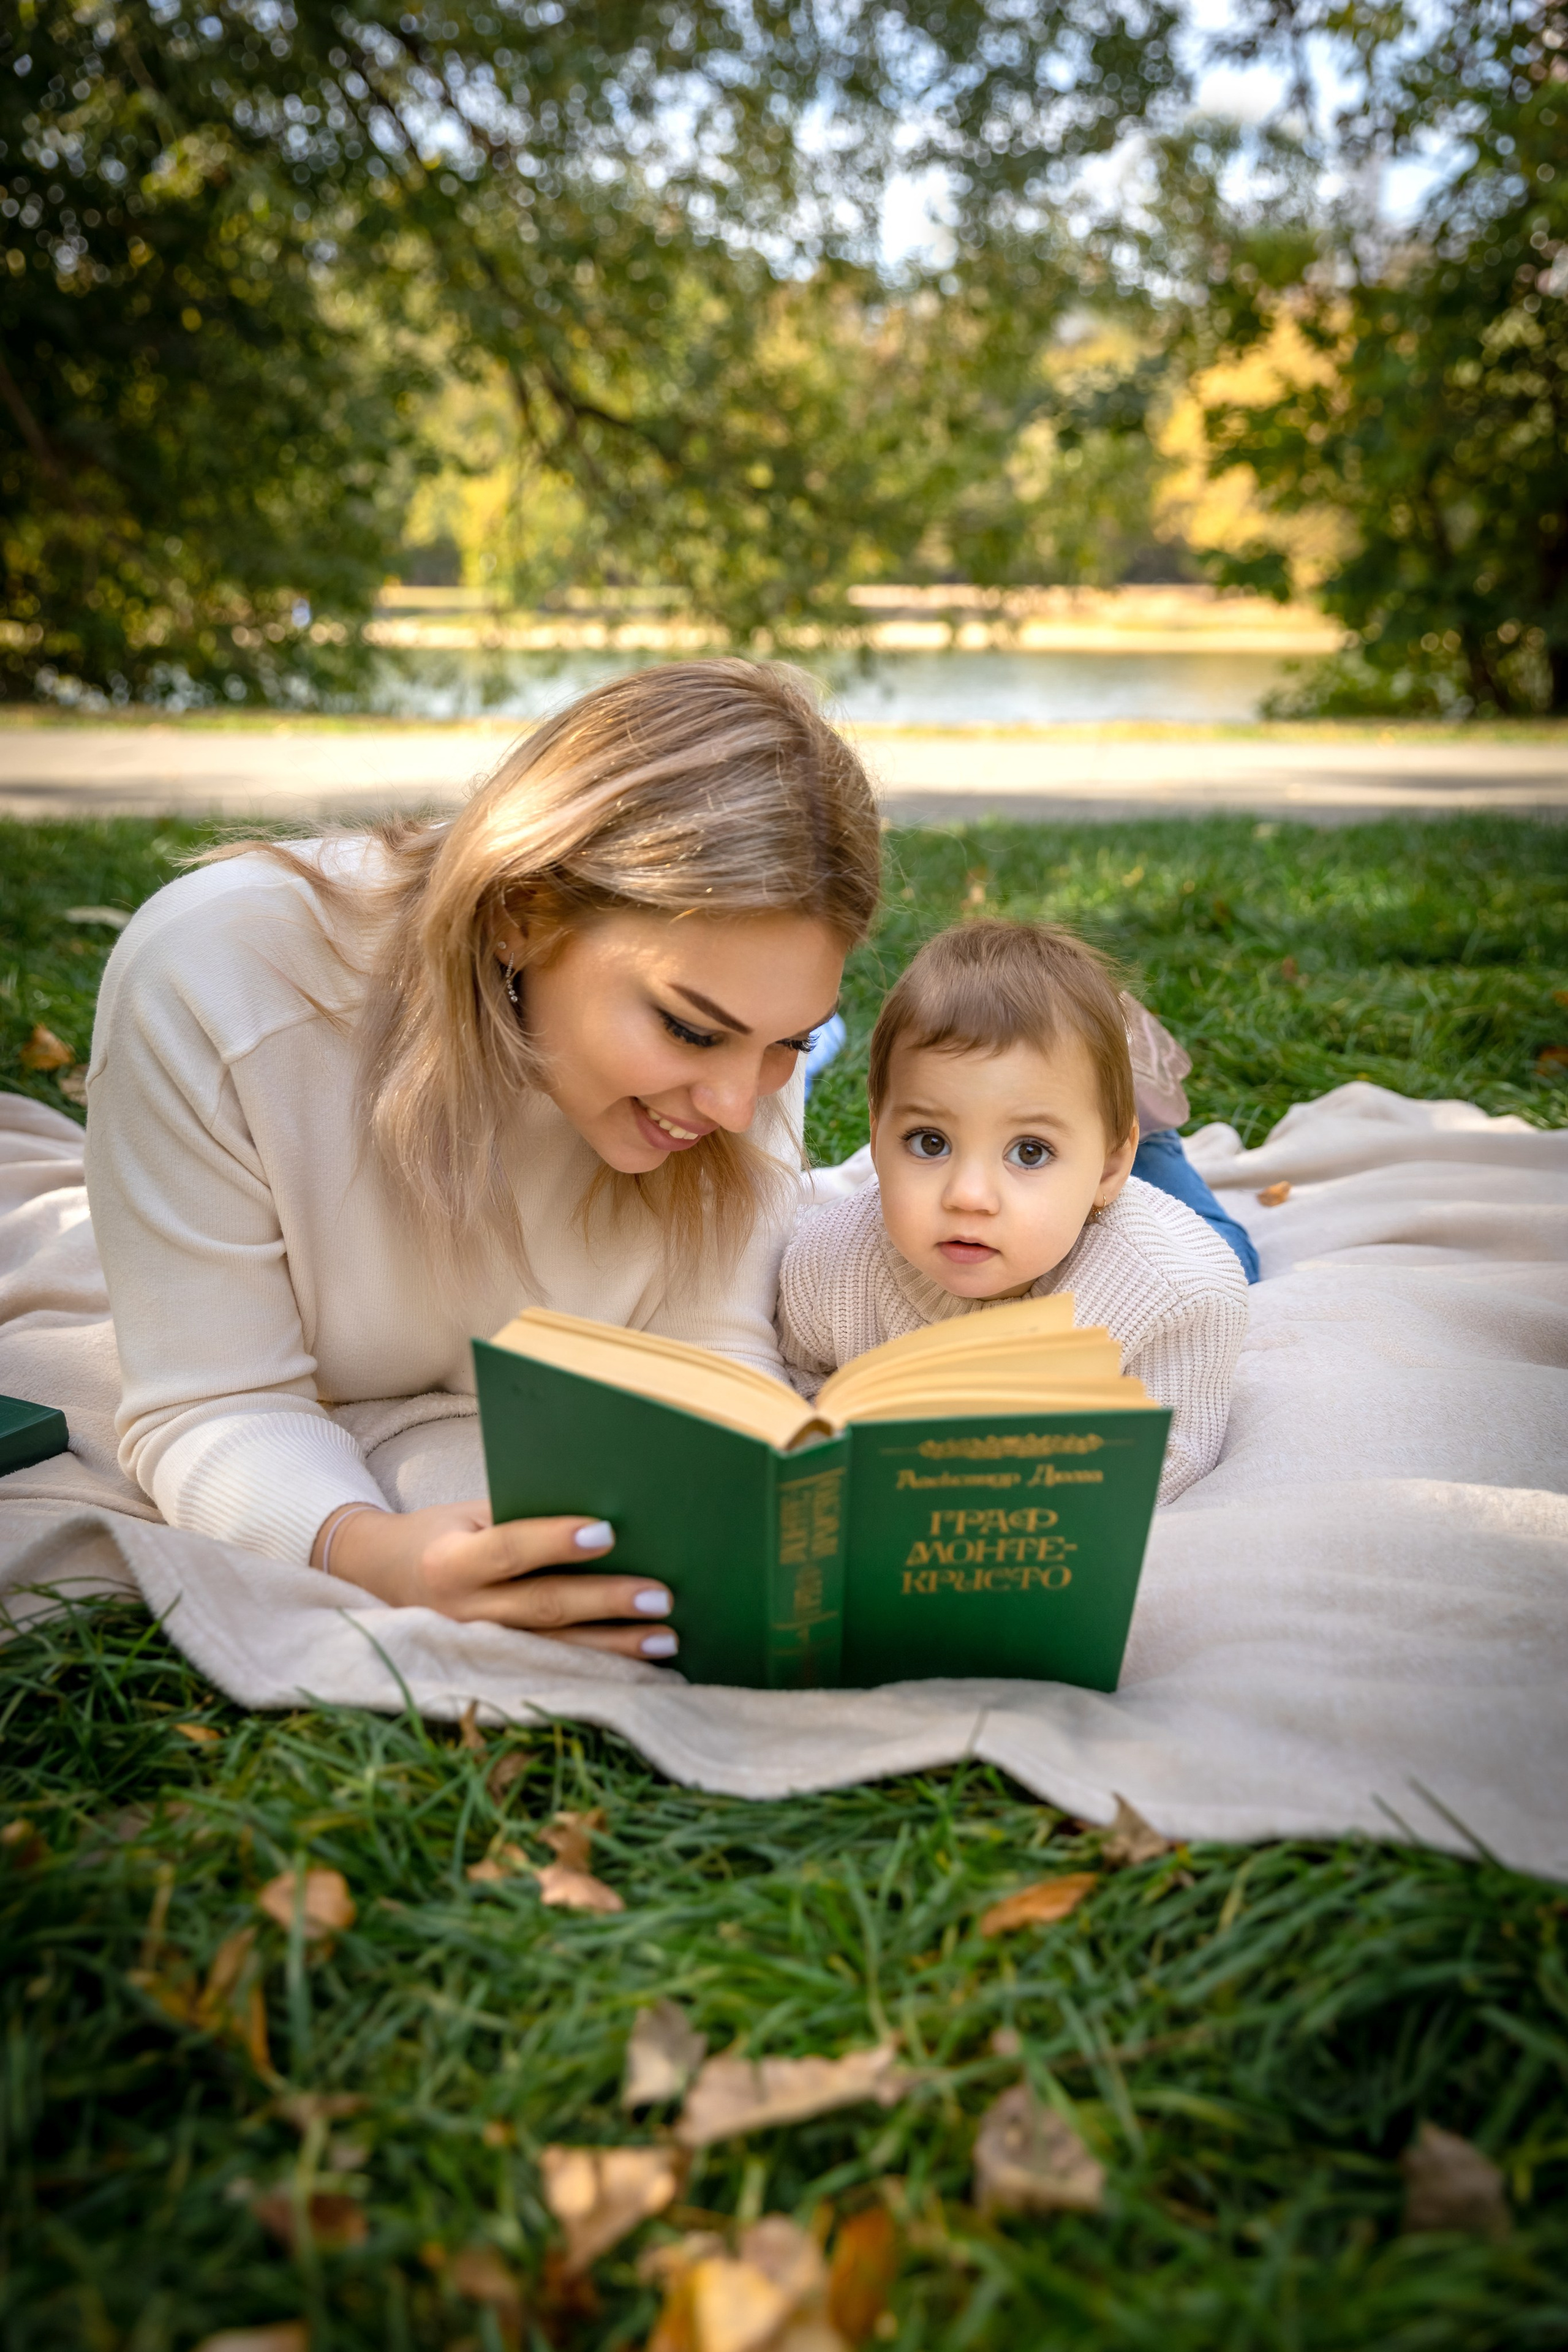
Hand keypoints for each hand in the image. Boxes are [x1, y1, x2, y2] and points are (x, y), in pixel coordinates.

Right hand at [311, 1501, 676, 1660]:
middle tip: (662, 1596)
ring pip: (555, 1650)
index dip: (555, 1541)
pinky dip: (600, 1667)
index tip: (608, 1531)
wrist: (385, 1576)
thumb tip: (607, 1516)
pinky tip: (643, 1664)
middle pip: (542, 1607)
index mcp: (449, 1562)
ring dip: (615, 1646)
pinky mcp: (496, 1670)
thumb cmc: (446, 1532)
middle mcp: (461, 1613)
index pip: (507, 1549)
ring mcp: (478, 1650)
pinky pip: (555, 1670)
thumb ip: (521, 1515)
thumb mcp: (469, 1514)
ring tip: (667, 1638)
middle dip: (606, 1602)